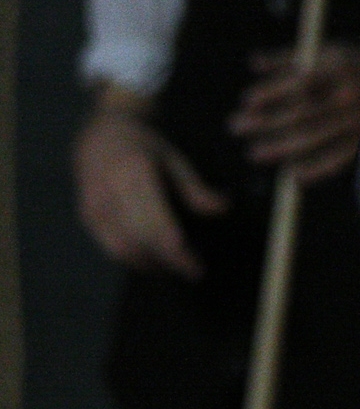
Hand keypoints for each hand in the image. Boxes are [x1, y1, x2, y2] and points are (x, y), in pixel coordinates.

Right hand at [74, 95, 227, 278]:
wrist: (101, 137)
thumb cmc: (145, 148)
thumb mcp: (175, 160)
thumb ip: (196, 189)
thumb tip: (224, 209)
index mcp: (135, 176)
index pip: (158, 228)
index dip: (178, 255)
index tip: (198, 270)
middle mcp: (110, 195)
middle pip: (140, 243)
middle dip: (168, 263)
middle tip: (192, 271)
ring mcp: (94, 208)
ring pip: (122, 251)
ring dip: (150, 264)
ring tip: (175, 267)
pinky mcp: (87, 218)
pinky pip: (110, 247)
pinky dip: (134, 258)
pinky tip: (154, 258)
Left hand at [227, 41, 359, 183]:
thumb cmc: (357, 64)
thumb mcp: (328, 52)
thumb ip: (291, 58)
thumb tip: (254, 62)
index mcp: (339, 69)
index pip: (299, 83)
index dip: (271, 92)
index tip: (247, 101)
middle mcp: (348, 96)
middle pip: (301, 112)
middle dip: (266, 121)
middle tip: (235, 126)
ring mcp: (358, 121)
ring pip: (314, 138)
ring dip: (281, 147)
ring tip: (254, 153)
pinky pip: (339, 159)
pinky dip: (316, 170)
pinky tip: (293, 175)